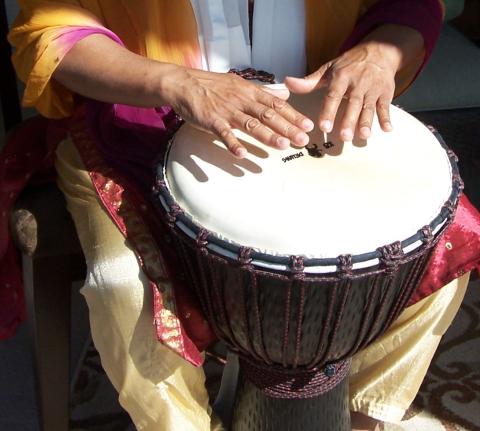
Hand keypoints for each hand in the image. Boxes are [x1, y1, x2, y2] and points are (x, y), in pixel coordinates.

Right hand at [161, 66, 313, 157]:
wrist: (183, 83)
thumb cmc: (212, 85)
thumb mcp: (239, 84)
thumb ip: (261, 92)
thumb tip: (283, 95)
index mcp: (249, 92)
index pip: (276, 104)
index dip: (293, 115)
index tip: (307, 125)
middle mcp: (242, 100)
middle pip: (268, 115)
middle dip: (287, 128)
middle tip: (302, 139)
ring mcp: (227, 111)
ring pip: (251, 124)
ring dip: (267, 135)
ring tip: (282, 145)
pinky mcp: (211, 120)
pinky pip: (223, 133)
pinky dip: (232, 143)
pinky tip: (242, 154)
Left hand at [285, 42, 398, 140]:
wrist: (379, 50)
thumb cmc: (349, 65)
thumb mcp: (329, 69)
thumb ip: (309, 81)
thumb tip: (287, 83)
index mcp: (341, 77)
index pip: (333, 96)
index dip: (328, 111)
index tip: (324, 127)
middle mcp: (358, 82)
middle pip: (353, 104)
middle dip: (349, 121)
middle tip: (344, 137)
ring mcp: (373, 88)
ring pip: (369, 107)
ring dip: (367, 122)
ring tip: (363, 136)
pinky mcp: (386, 92)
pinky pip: (386, 106)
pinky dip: (387, 118)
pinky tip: (387, 130)